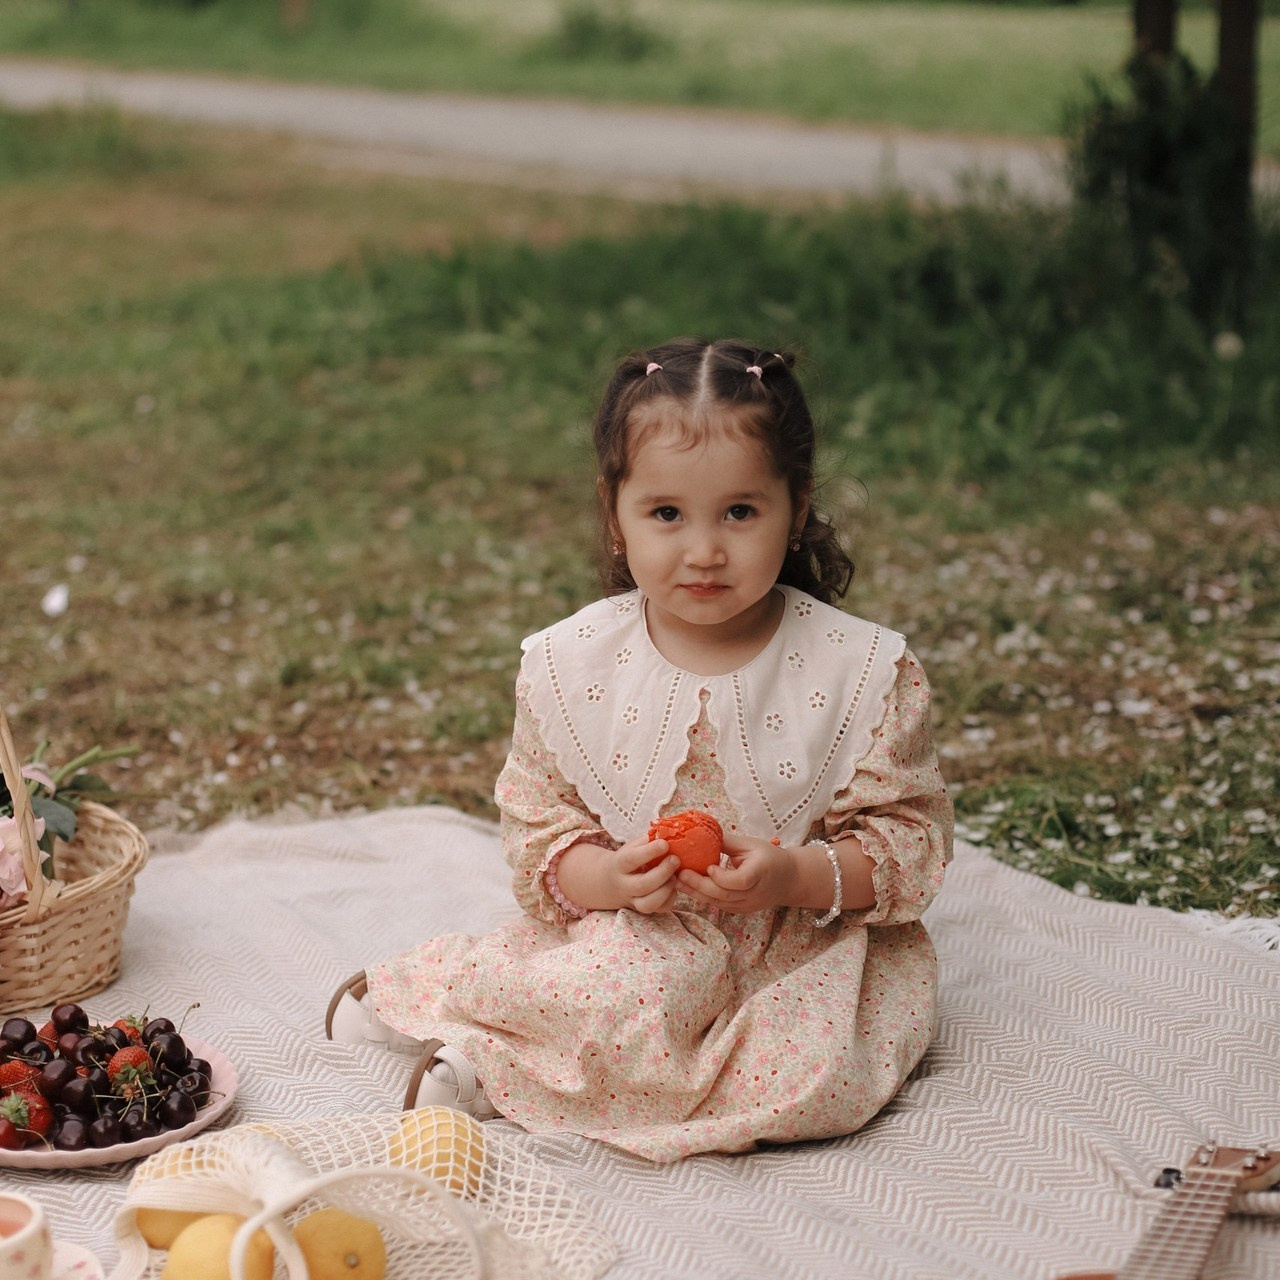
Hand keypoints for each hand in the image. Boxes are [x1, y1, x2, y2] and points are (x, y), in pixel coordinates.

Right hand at [554, 835, 680, 914]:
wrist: (610, 882)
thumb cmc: (628, 859)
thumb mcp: (632, 847)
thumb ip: (648, 840)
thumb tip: (669, 831)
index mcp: (619, 865)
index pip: (632, 859)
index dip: (649, 852)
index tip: (665, 844)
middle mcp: (624, 885)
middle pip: (642, 885)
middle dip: (662, 873)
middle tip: (675, 859)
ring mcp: (633, 900)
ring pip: (648, 904)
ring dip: (666, 889)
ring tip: (675, 876)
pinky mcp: (644, 909)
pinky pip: (659, 910)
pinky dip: (670, 899)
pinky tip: (673, 886)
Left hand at [675, 831, 793, 914]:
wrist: (788, 880)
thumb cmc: (769, 857)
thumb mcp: (752, 844)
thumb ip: (727, 842)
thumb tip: (701, 835)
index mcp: (760, 873)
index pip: (740, 881)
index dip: (722, 877)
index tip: (708, 866)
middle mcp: (754, 894)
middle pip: (724, 895)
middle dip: (699, 885)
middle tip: (679, 874)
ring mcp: (747, 905)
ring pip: (718, 902)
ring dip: (696, 893)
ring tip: (676, 881)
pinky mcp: (740, 910)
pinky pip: (719, 905)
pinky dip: (703, 896)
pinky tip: (688, 887)